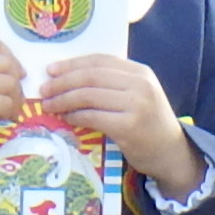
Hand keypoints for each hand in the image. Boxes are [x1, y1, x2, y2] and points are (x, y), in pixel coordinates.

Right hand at [0, 38, 29, 180]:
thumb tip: (14, 67)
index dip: (8, 55)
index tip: (13, 71)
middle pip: (4, 62)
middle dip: (16, 79)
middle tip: (14, 95)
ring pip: (8, 82)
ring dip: (15, 97)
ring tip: (9, 109)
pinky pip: (5, 102)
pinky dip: (10, 111)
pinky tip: (4, 117)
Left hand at [37, 52, 201, 196]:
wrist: (171, 153)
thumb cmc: (149, 123)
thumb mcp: (136, 95)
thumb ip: (111, 83)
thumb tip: (66, 77)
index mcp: (140, 72)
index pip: (99, 61)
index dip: (71, 64)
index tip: (50, 70)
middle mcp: (140, 84)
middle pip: (90, 76)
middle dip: (62, 82)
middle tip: (43, 90)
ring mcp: (136, 105)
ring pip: (88, 95)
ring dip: (64, 99)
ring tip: (49, 105)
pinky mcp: (129, 126)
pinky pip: (92, 116)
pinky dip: (74, 116)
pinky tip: (65, 118)